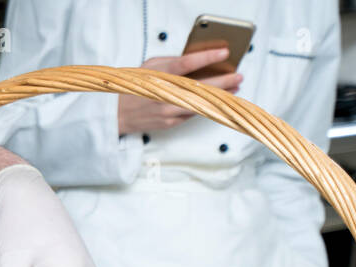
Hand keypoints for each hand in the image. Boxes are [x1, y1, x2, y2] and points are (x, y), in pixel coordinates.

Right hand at [118, 48, 242, 135]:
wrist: (117, 115)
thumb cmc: (134, 87)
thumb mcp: (148, 67)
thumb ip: (171, 63)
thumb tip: (196, 60)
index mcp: (157, 76)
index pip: (186, 65)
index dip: (207, 58)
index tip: (224, 53)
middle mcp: (163, 95)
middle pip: (198, 88)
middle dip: (222, 82)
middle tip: (238, 76)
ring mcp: (167, 111)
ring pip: (200, 104)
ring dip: (220, 97)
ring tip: (235, 88)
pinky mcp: (170, 123)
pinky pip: (193, 114)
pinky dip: (207, 106)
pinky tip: (219, 101)